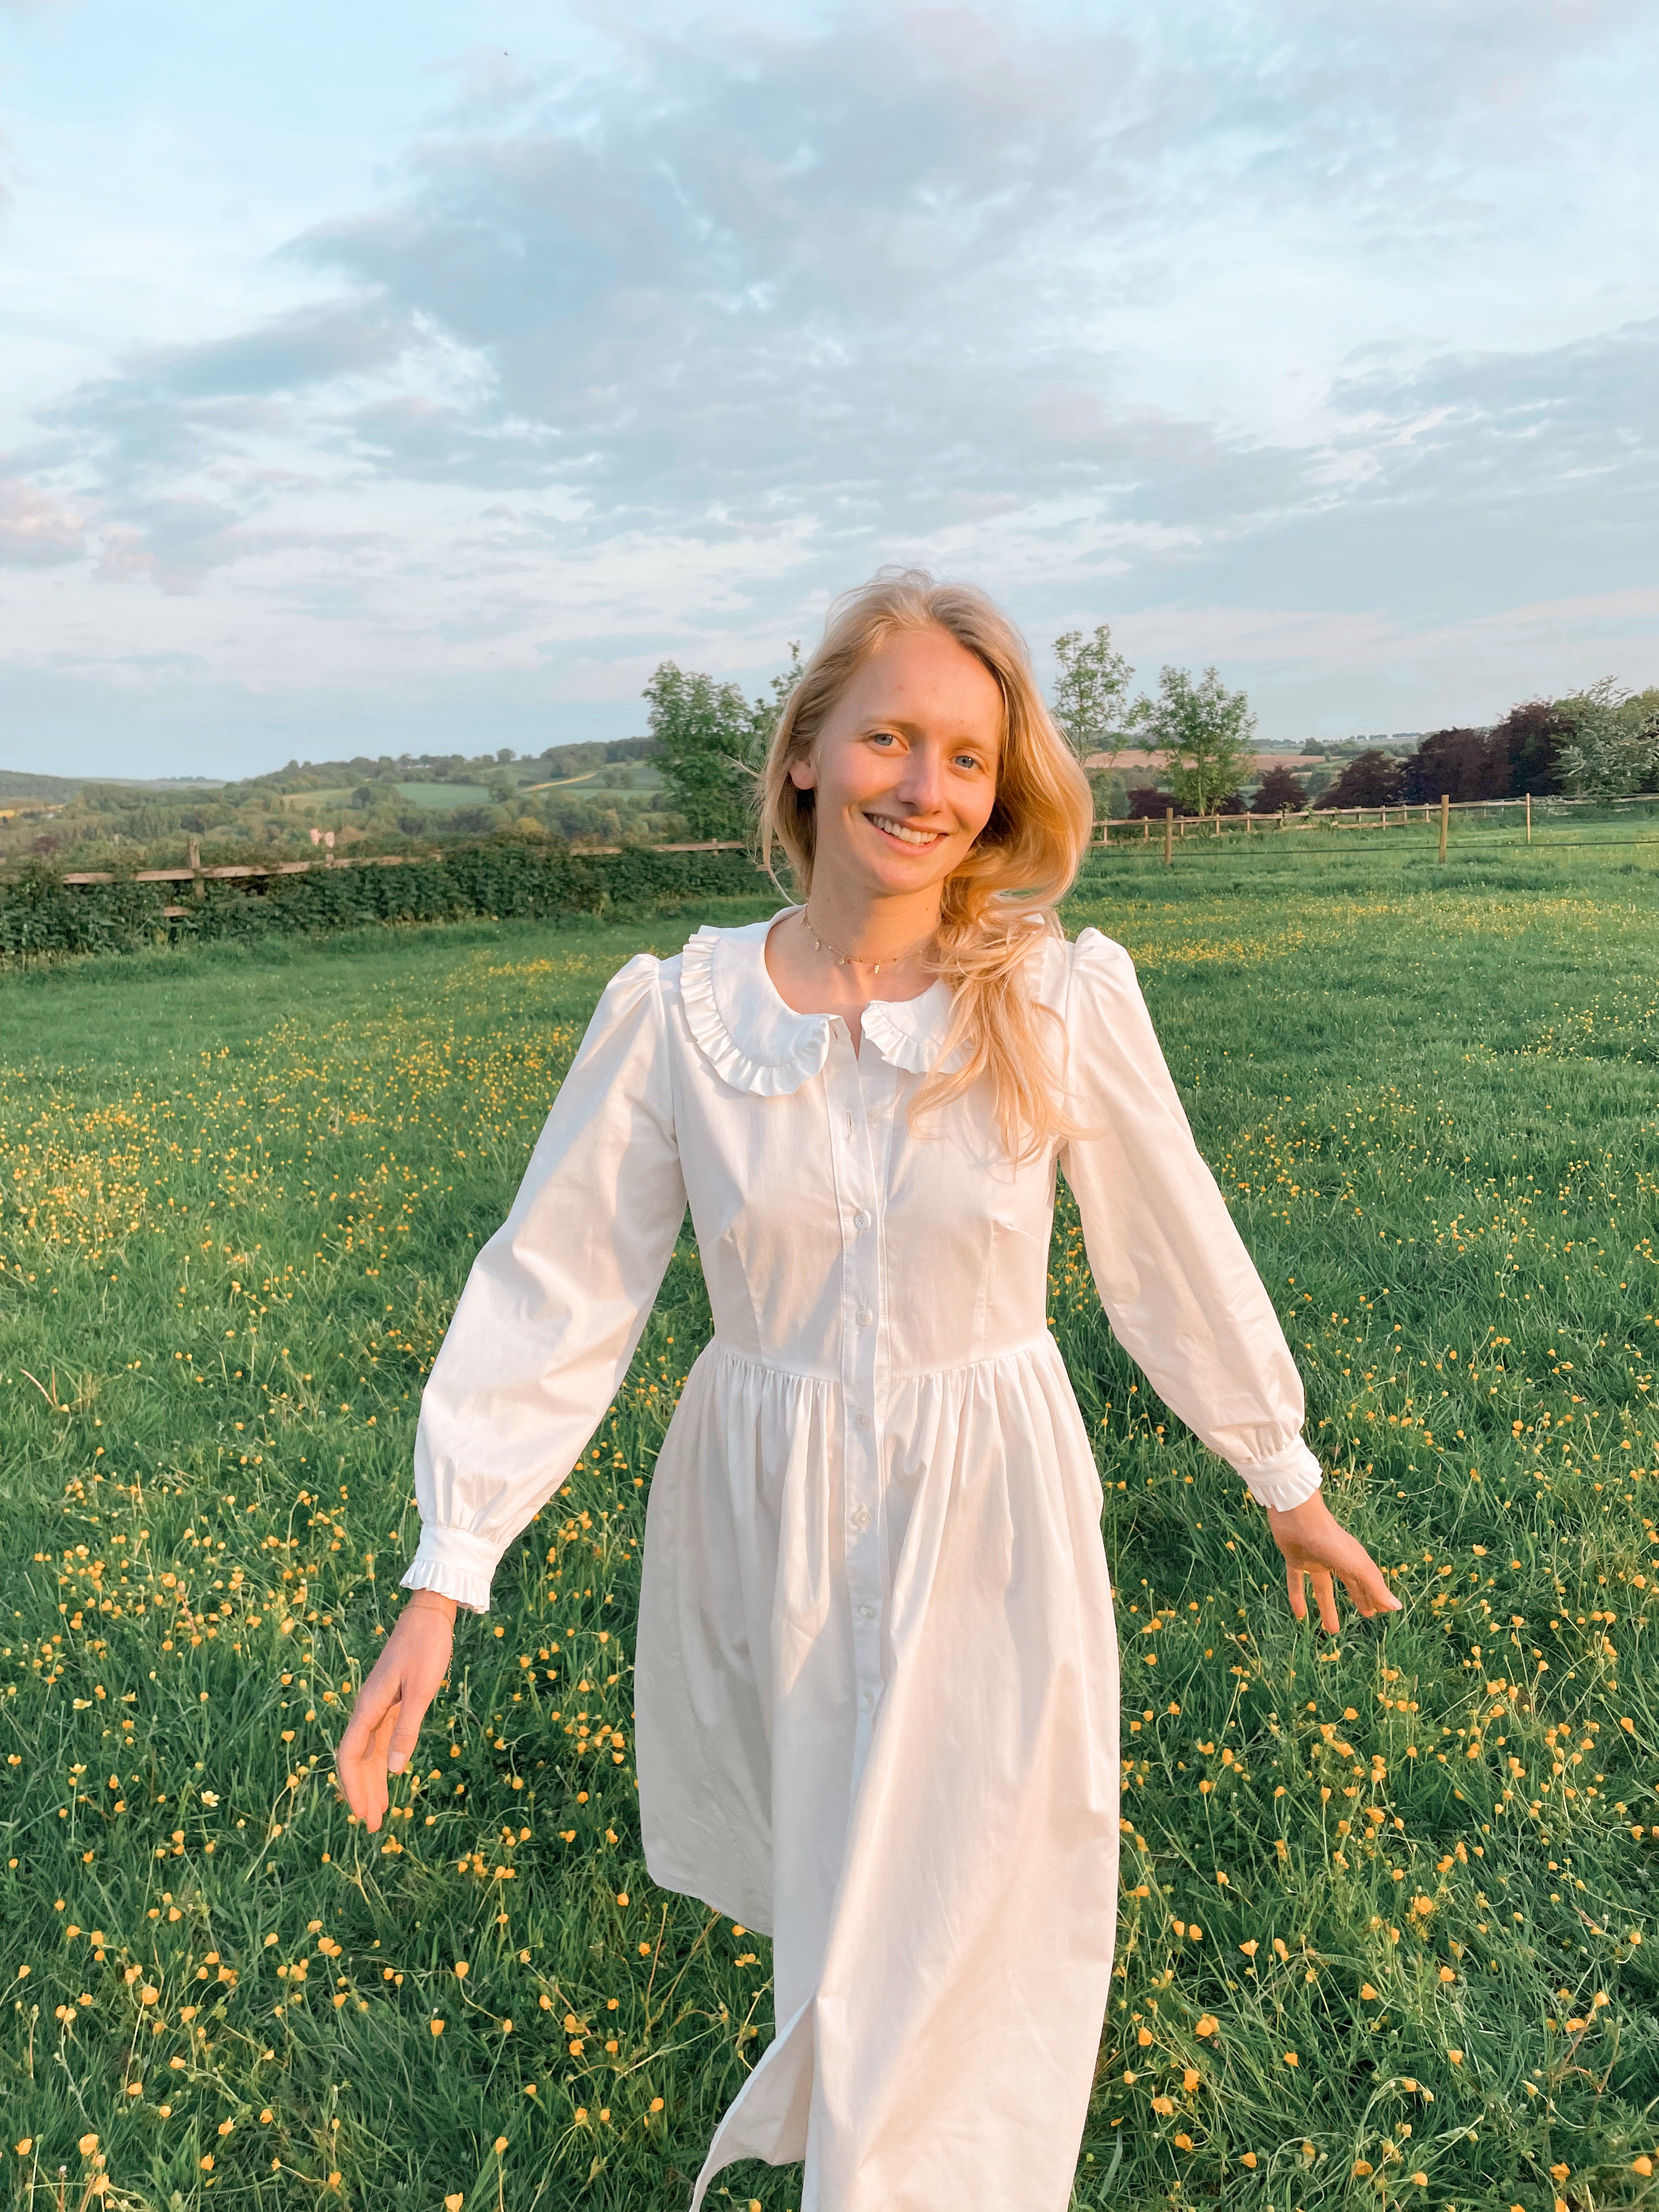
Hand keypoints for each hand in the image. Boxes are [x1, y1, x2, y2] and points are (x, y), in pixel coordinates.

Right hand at [336, 1590, 457, 1831]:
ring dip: (372, 1782)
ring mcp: (378, 1706)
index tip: (362, 1815)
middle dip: (362, 1793)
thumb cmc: (427, 1648)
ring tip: (378, 1813)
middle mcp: (368, 1709)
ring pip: (368, 1752)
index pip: (350, 1755)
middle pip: (356, 1759)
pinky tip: (389, 1778)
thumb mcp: (421, 1690)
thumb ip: (408, 1728)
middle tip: (373, 1827)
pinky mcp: (391, 1702)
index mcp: (369, 1706)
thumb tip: (396, 1769)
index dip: (353, 1787)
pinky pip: (380, 1740)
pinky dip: (382, 1762)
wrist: (430, 1614)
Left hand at [1267, 1493, 1400, 1631]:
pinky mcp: (1295, 1558)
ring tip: (1332, 1631)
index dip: (1375, 1595)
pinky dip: (1297, 1597)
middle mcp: (1336, 1559)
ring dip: (1327, 1608)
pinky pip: (1296, 1581)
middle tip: (1366, 1615)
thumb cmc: (1332, 1541)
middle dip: (1359, 1598)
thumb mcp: (1357, 1566)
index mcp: (1354, 1559)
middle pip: (1349, 1583)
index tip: (1381, 1611)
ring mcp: (1315, 1559)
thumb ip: (1375, 1586)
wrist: (1298, 1517)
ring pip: (1322, 1588)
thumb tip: (1397, 1608)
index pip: (1368, 1581)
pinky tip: (1299, 1616)